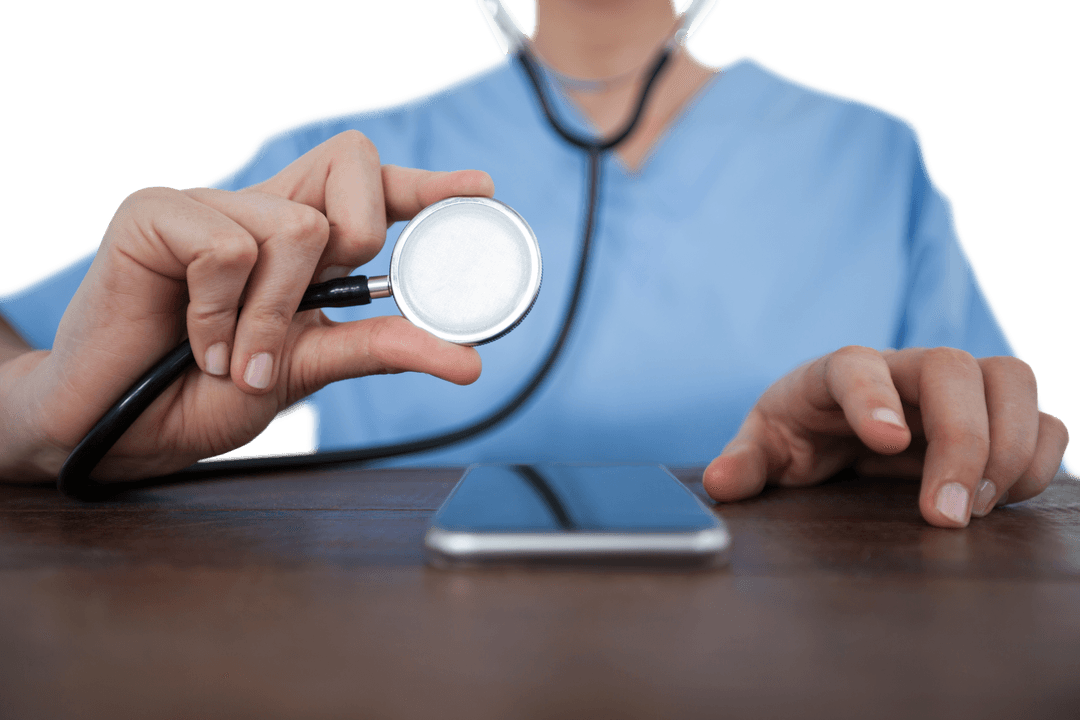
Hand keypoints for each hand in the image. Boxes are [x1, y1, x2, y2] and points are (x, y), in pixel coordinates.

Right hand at [4, 130, 492, 481]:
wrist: (118, 428)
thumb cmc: (206, 393)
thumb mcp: (309, 370)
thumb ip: (380, 349)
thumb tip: (467, 359)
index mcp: (301, 244)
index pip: (371, 189)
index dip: (426, 186)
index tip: (477, 190)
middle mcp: (260, 211)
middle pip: (352, 165)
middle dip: (356, 240)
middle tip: (313, 305)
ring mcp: (208, 204)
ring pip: (297, 226)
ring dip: (272, 317)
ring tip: (233, 357)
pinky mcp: (154, 212)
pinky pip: (226, 246)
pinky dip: (217, 312)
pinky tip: (190, 338)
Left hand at [703, 346, 1069, 526]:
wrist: (837, 425)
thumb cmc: (801, 430)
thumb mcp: (766, 446)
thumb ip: (746, 463)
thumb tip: (721, 483)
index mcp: (838, 371)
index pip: (857, 366)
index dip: (874, 397)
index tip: (887, 443)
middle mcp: (905, 369)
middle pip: (954, 368)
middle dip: (961, 439)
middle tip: (945, 514)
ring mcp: (955, 388)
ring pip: (1010, 381)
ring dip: (1009, 446)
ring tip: (976, 508)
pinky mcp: (994, 415)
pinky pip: (1041, 419)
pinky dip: (1038, 458)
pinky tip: (1002, 499)